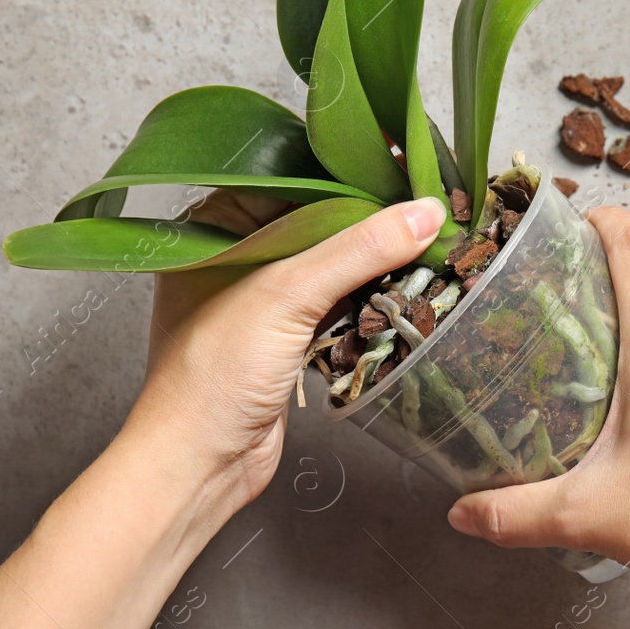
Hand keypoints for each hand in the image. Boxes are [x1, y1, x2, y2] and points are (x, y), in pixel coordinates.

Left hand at [122, 192, 447, 509]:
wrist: (200, 466)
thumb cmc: (213, 377)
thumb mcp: (288, 295)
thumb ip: (359, 249)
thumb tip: (424, 211)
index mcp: (215, 228)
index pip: (292, 179)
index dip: (348, 171)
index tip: (403, 162)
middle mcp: (235, 257)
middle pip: (318, 220)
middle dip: (371, 217)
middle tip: (427, 202)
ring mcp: (261, 299)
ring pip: (331, 263)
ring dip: (375, 259)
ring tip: (429, 237)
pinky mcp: (285, 338)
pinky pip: (336, 302)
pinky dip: (368, 297)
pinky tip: (406, 286)